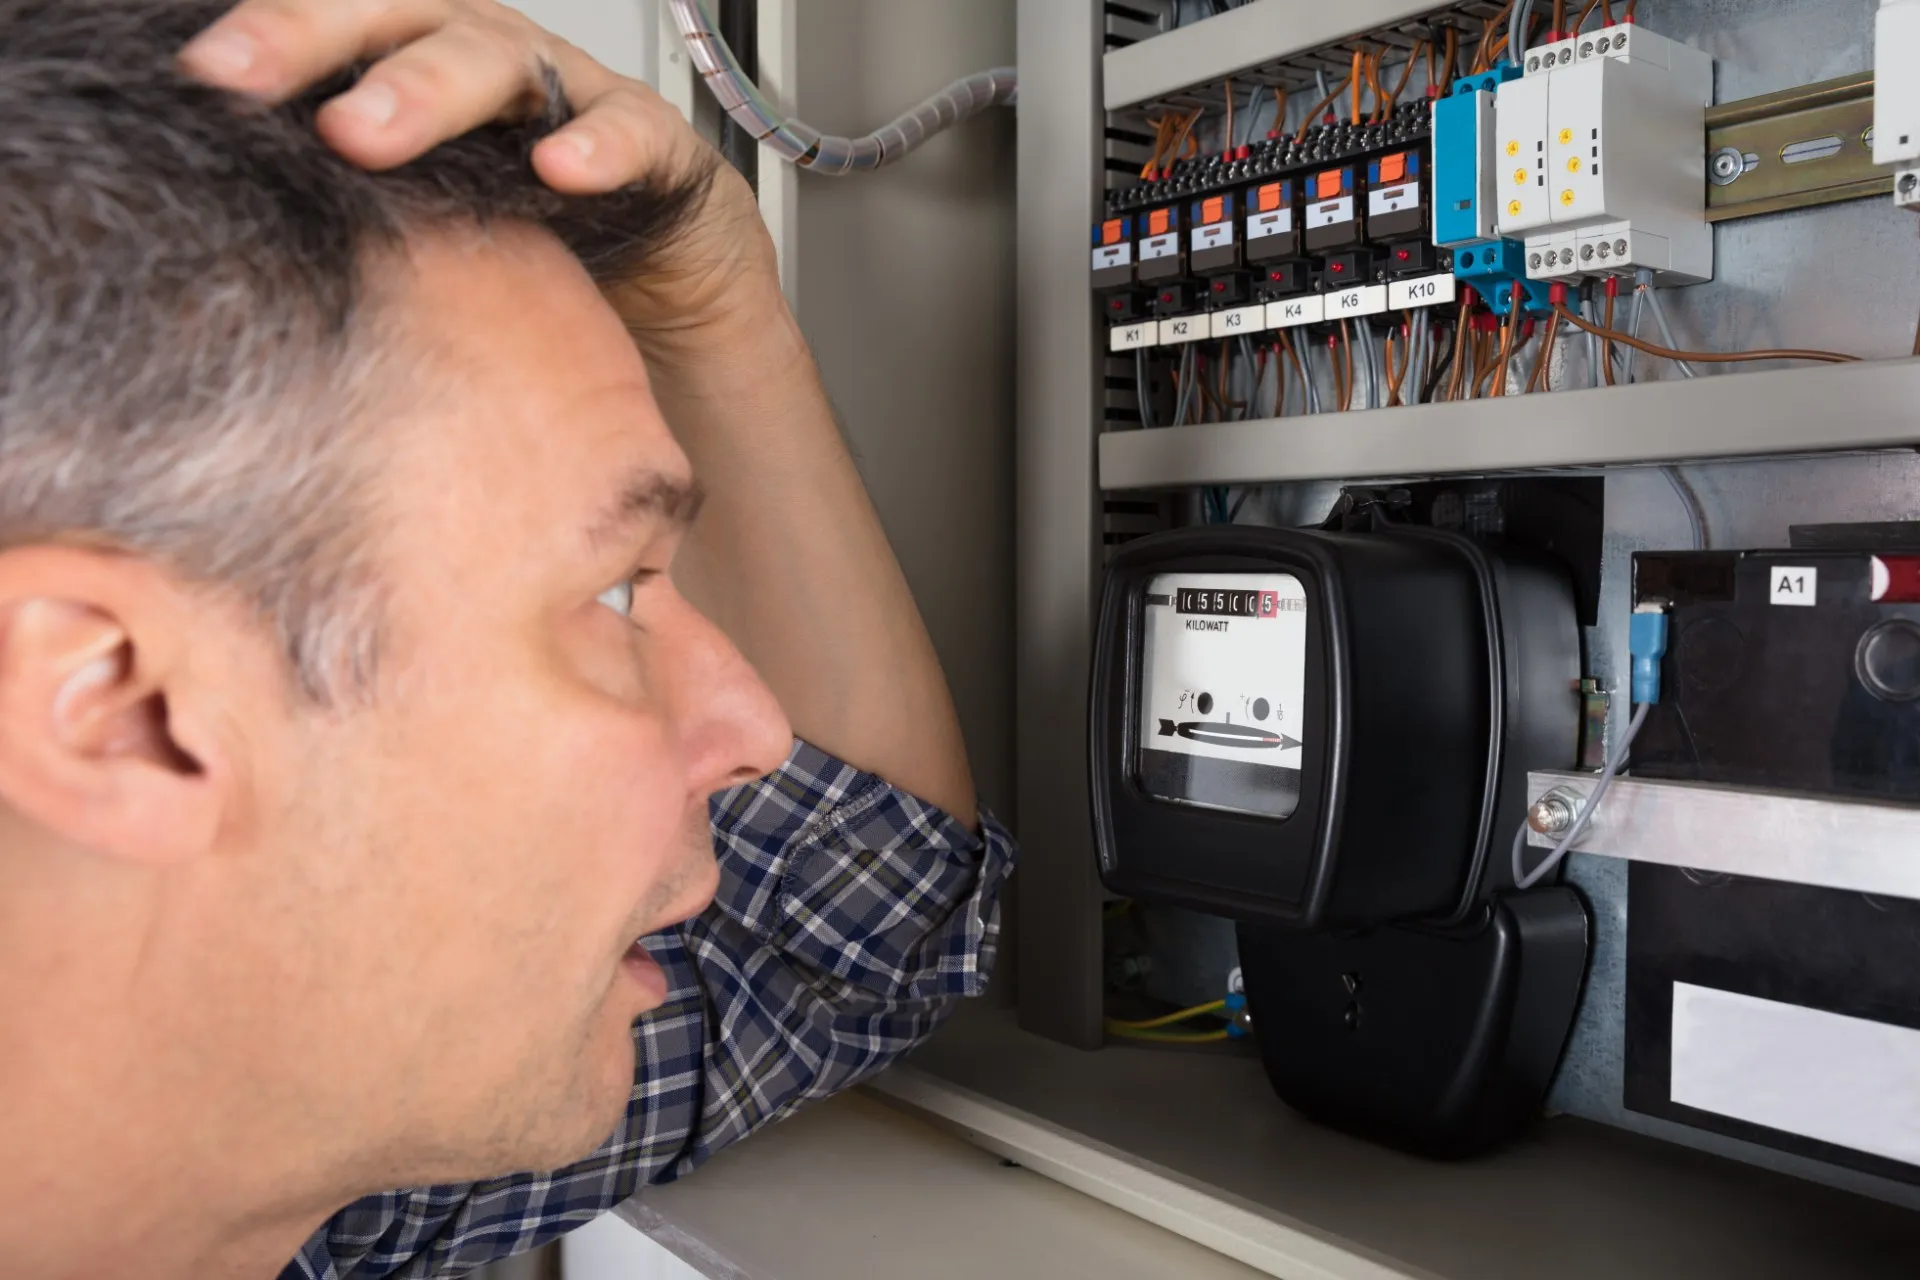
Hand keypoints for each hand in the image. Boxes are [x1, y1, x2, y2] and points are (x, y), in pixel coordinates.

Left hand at [179, 0, 780, 359]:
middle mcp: (493, 65)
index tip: (197, 77)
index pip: (338, 32)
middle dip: (319, 41)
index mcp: (422, 74)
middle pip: (400, 19)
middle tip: (246, 83)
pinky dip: (597, 145)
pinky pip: (630, 131)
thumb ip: (352, 219)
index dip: (271, 40)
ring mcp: (577, 95)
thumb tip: (228, 236)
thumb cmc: (545, 259)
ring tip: (366, 134)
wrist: (674, 299)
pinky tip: (561, 169)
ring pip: (500, 60)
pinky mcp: (660, 146)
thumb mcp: (429, 240)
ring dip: (429, 88)